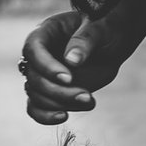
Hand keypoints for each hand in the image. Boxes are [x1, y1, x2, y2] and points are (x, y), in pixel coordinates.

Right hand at [20, 8, 132, 124]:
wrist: (112, 44)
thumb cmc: (106, 29)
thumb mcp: (100, 28)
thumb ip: (85, 41)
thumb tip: (71, 61)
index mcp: (46, 32)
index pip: (33, 50)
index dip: (46, 66)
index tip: (69, 79)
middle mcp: (39, 54)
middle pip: (34, 78)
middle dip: (58, 91)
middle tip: (87, 95)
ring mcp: (42, 74)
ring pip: (36, 95)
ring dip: (60, 103)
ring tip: (90, 101)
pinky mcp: (50, 91)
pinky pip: (36, 107)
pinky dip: (45, 116)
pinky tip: (64, 117)